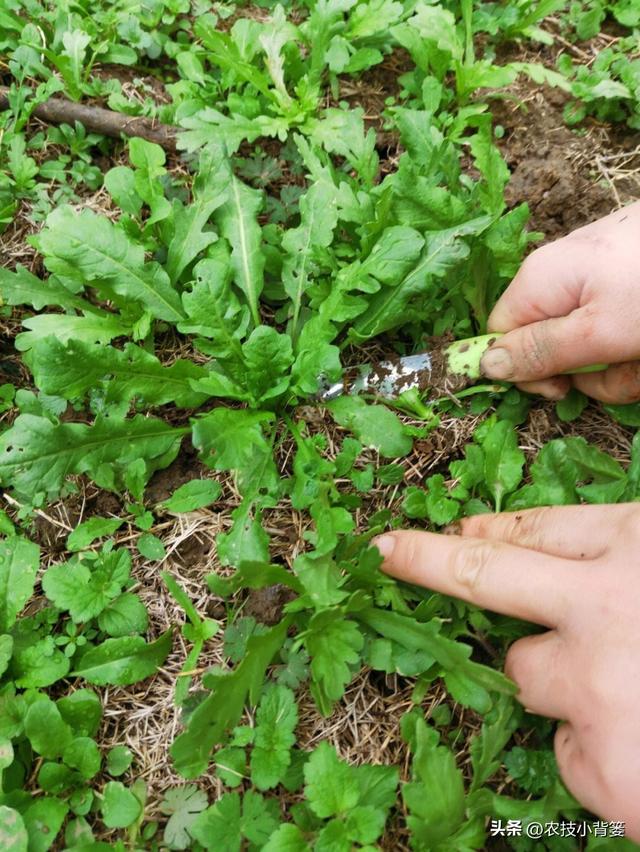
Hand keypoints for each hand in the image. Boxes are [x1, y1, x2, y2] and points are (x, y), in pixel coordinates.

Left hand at [374, 504, 639, 838]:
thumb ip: (626, 559)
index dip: (485, 527)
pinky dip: (599, 753)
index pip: (535, 529)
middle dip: (428, 561)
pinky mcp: (608, 770)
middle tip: (390, 552)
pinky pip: (567, 753)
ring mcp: (599, 689)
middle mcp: (605, 609)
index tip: (441, 527)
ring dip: (560, 683)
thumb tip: (554, 564)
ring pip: (525, 676)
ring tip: (634, 693)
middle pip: (485, 579)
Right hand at [481, 202, 639, 401]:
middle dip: (592, 372)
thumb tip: (484, 365)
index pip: (501, 337)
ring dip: (625, 365)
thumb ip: (541, 351)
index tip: (561, 389)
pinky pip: (621, 328)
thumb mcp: (600, 332)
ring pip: (594, 345)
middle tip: (627, 369)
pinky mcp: (628, 281)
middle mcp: (561, 275)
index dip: (525, 371)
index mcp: (540, 281)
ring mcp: (600, 277)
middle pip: (553, 346)